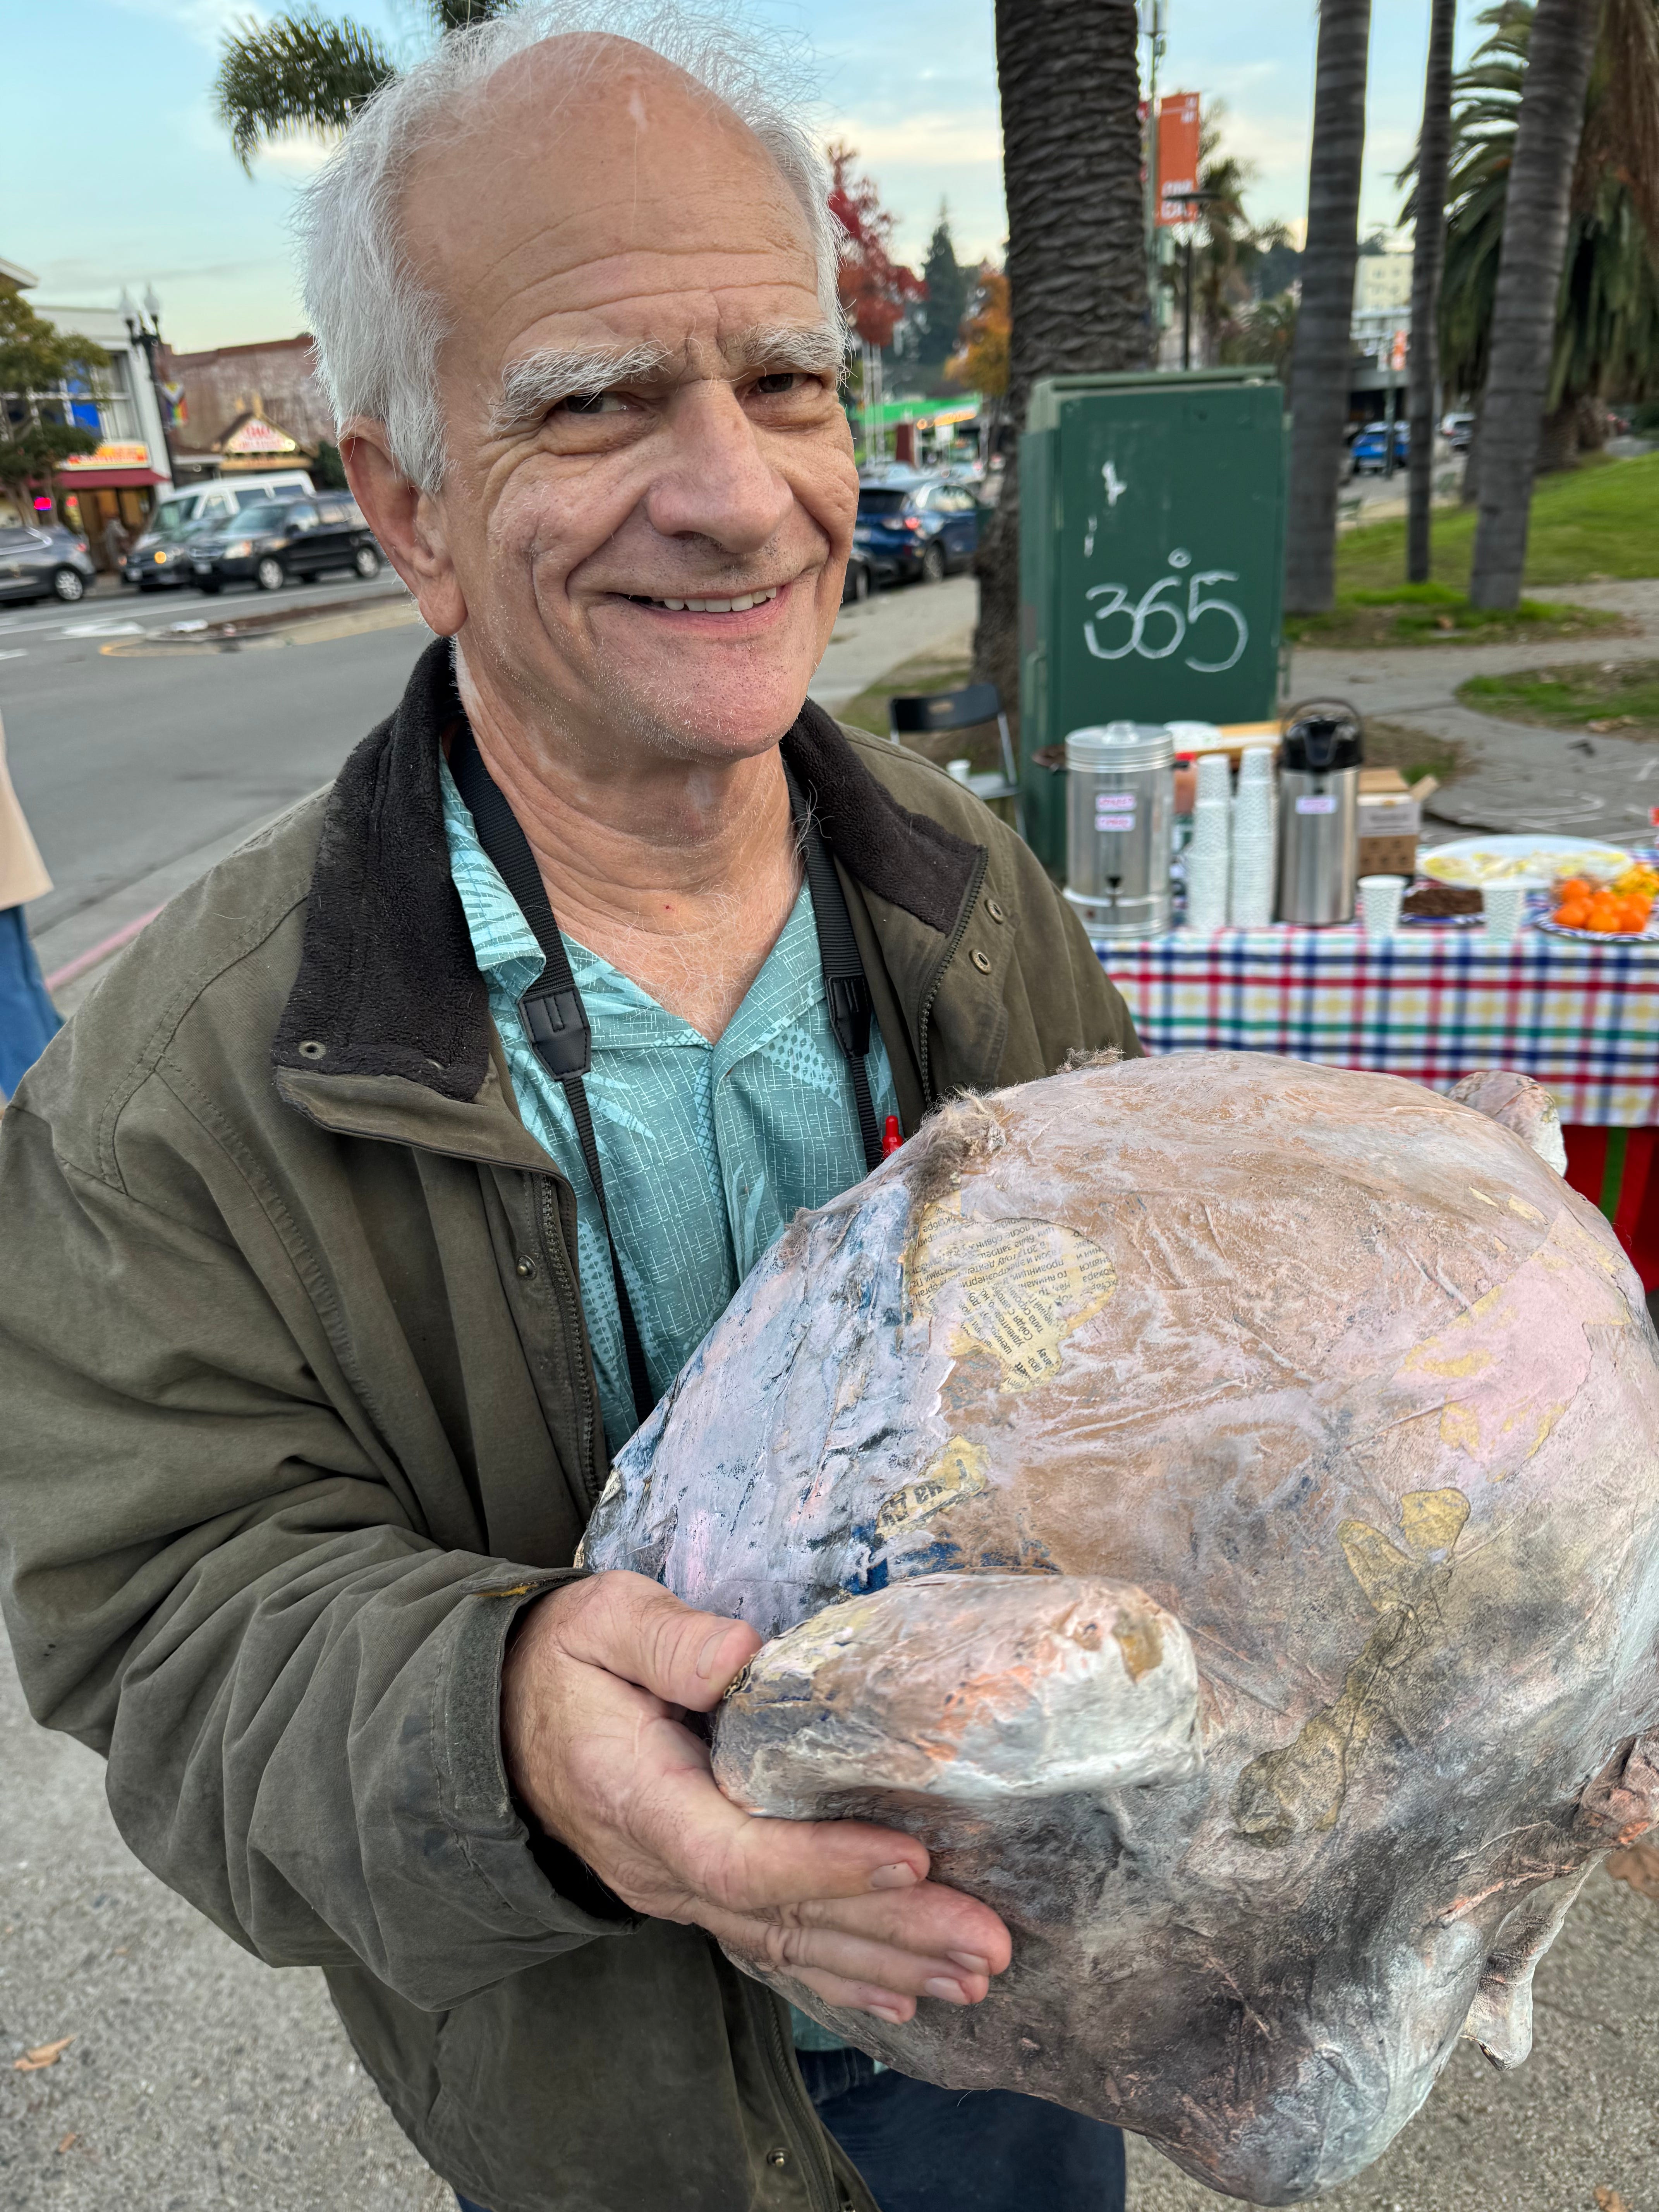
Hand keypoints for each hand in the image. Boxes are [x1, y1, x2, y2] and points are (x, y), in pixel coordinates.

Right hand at [502, 1570, 1011, 2023]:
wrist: (499, 1721)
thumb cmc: (560, 1659)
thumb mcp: (599, 1621)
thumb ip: (664, 1638)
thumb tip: (738, 1655)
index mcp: (636, 1796)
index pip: (737, 1854)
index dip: (824, 1865)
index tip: (911, 1857)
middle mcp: (659, 1864)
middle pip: (781, 1916)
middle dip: (889, 1933)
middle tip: (985, 1944)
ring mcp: (675, 1890)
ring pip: (787, 1943)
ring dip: (884, 1963)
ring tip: (975, 1975)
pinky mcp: (694, 1891)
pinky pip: (772, 1945)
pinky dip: (841, 1973)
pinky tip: (905, 1993)